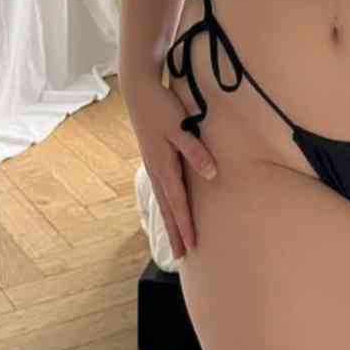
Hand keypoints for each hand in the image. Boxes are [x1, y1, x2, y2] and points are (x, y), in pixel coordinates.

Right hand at [124, 77, 217, 260]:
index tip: (191, 246)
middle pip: (168, 208)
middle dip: (175, 232)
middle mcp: (156, 170)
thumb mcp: (180, 127)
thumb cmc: (162, 107)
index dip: (185, 225)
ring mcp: (153, 164)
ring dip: (170, 221)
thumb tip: (211, 175)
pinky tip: (169, 207)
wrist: (138, 91)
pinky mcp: (153, 157)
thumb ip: (195, 151)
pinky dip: (166, 204)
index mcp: (164, 166)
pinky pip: (161, 188)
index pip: (178, 202)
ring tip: (175, 240)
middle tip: (181, 257)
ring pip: (163, 200)